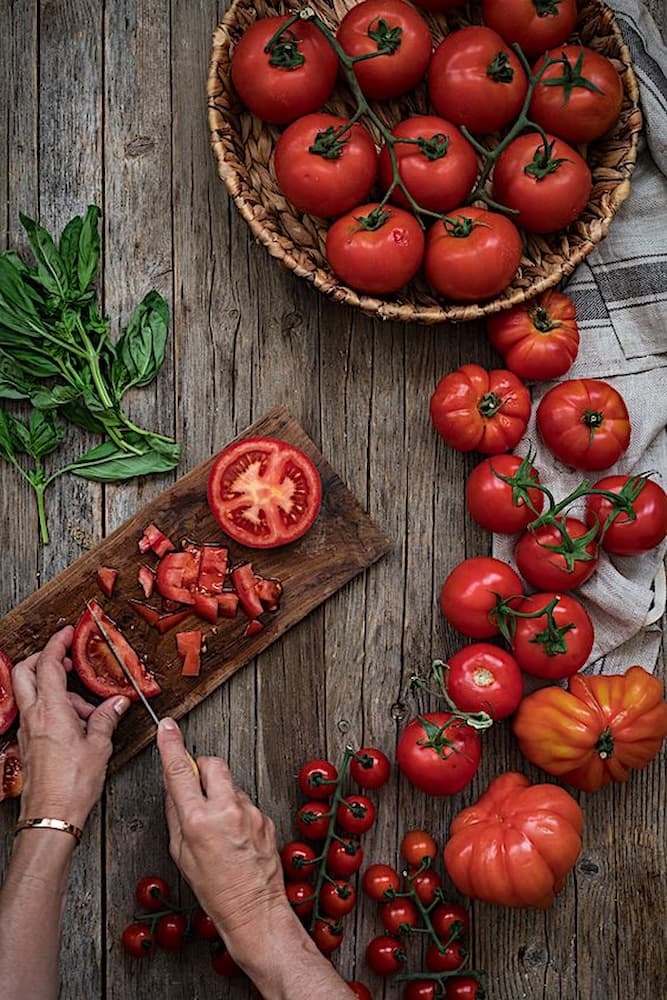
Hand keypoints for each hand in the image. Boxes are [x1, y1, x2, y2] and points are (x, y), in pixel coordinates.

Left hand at [13, 626, 129, 828]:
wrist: (52, 817)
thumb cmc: (72, 786)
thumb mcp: (99, 746)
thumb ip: (106, 719)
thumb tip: (116, 704)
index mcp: (51, 711)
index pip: (47, 664)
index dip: (57, 644)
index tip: (68, 633)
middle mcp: (33, 717)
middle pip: (25, 672)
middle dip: (43, 659)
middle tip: (67, 660)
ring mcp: (28, 731)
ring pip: (31, 694)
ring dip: (54, 689)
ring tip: (86, 707)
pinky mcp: (28, 745)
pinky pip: (37, 715)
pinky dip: (53, 709)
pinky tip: (77, 725)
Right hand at [157, 717, 291, 958]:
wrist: (254, 909)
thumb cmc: (214, 889)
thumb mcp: (181, 853)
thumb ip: (176, 814)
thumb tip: (174, 787)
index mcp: (198, 820)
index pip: (180, 771)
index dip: (171, 745)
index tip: (166, 727)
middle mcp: (226, 810)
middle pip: (211, 763)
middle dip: (201, 769)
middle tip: (196, 788)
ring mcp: (249, 811)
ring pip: (229, 783)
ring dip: (220, 794)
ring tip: (218, 827)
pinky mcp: (265, 816)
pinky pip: (244, 801)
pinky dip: (236, 810)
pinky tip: (234, 836)